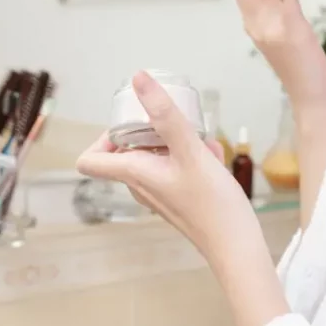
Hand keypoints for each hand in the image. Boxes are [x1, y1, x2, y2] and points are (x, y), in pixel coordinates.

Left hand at [77, 72, 257, 260]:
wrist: (236, 246)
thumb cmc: (212, 204)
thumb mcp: (190, 151)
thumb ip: (165, 115)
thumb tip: (139, 79)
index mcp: (133, 174)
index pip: (89, 160)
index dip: (99, 137)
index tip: (128, 123)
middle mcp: (140, 186)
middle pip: (125, 151)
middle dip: (147, 130)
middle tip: (173, 121)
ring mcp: (160, 193)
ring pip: (154, 156)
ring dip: (173, 141)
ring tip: (200, 138)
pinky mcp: (179, 198)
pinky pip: (174, 168)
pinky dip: (188, 156)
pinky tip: (213, 155)